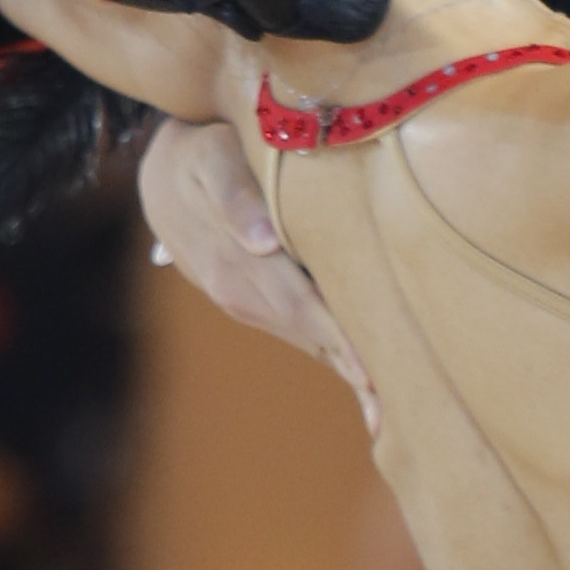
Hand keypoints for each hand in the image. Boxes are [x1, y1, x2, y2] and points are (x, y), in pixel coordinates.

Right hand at [138, 116, 378, 423]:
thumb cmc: (202, 154)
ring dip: (350, 376)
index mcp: (242, 264)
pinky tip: (369, 387)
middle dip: (357, 376)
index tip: (376, 376)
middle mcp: (245, 295)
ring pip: (309, 343)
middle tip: (408, 414)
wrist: (162, 175)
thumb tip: (261, 243)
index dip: (342, 342)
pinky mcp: (257, 305)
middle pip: (314, 339)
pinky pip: (302, 334)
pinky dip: (335, 358)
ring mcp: (249, 305)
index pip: (304, 309)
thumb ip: (236, 195)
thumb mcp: (212, 159)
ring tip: (396, 411)